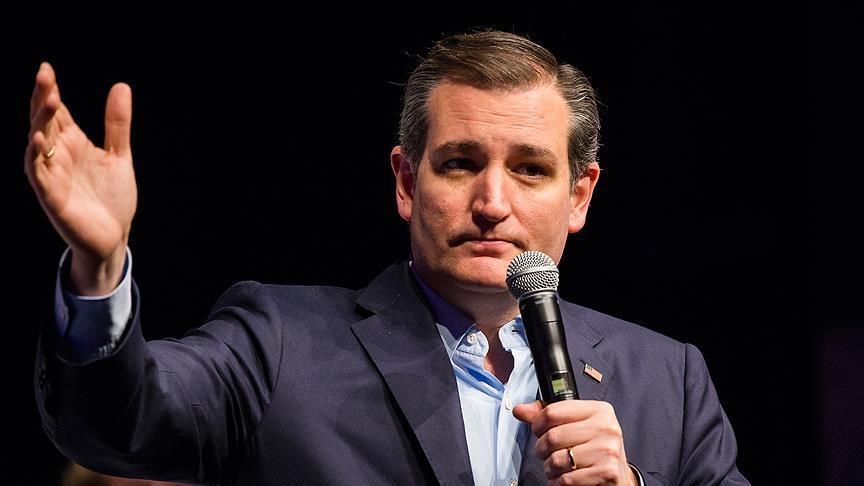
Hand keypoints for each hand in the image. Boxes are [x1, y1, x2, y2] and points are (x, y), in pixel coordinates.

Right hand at [24, 62, 136, 293]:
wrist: (113, 237)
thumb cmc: (112, 198)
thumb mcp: (119, 155)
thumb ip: (117, 124)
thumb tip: (121, 85)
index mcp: (72, 144)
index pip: (57, 112)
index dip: (51, 90)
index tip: (47, 68)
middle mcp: (58, 156)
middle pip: (45, 121)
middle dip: (43, 99)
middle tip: (44, 74)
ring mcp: (52, 175)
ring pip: (38, 143)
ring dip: (40, 122)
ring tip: (47, 99)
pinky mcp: (51, 196)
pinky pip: (38, 173)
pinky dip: (36, 156)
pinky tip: (38, 139)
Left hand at [513, 400, 635, 485]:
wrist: (618, 475)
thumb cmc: (594, 448)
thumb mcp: (576, 425)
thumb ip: (548, 416)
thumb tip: (519, 410)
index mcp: (599, 410)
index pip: (553, 411)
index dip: (538, 424)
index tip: (539, 431)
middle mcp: (606, 427)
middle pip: (552, 436)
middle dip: (542, 449)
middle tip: (546, 453)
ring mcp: (607, 450)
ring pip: (557, 459)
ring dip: (549, 468)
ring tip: (556, 467)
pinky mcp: (606, 472)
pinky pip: (566, 478)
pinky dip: (558, 482)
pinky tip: (563, 478)